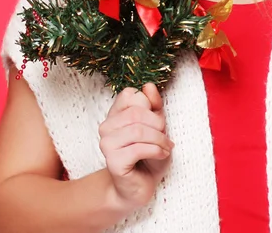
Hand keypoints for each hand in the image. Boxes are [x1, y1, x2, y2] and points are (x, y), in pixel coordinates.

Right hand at [98, 83, 173, 209]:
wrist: (140, 185)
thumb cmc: (149, 154)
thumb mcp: (156, 125)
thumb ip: (154, 105)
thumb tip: (148, 86)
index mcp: (115, 114)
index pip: (130, 94)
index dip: (149, 106)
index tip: (157, 121)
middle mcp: (106, 127)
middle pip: (136, 113)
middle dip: (157, 124)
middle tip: (165, 137)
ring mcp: (106, 144)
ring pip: (138, 130)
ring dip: (159, 139)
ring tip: (165, 147)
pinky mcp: (113, 161)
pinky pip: (138, 148)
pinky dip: (156, 150)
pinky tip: (161, 155)